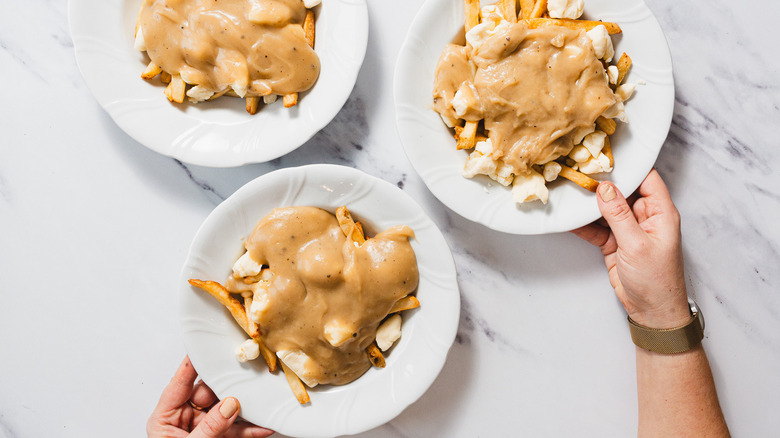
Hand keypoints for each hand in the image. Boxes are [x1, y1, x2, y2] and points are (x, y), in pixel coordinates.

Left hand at [147, 356, 273, 437]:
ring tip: (260, 399)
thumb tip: (230, 404)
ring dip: (245, 409)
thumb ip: (211, 428)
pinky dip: (251, 429)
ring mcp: (203, 431)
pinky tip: (263, 426)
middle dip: (229, 388)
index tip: (204, 345)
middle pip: (209, 394)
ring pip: (227, 411)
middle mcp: (183, 421)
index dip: (192, 364)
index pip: (180, 384)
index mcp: (164, 419)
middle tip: (245, 377)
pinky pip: (236, 430)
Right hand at [572, 170, 690, 327]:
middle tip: (579, 170)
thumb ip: (619, 215)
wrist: (652, 312)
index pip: (647, 178)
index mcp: (660, 212)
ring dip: (589, 203)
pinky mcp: (614, 243)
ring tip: (569, 190)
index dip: (629, 166)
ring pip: (606, 209)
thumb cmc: (657, 280)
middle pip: (623, 191)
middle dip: (602, 182)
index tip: (606, 156)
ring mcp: (628, 230)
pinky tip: (568, 217)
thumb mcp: (637, 245)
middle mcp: (645, 217)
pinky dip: (583, 224)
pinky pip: (596, 228)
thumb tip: (606, 188)